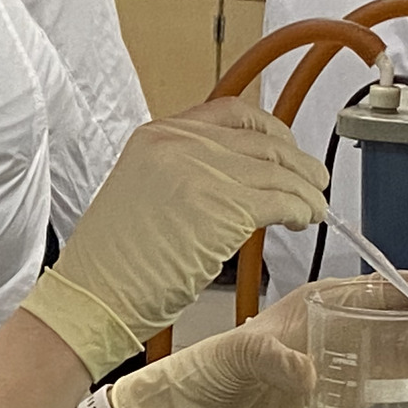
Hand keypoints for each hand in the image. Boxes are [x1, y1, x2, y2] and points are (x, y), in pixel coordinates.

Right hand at [19, 99, 328, 380]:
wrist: (93, 294)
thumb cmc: (112, 262)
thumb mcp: (142, 191)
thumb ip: (184, 171)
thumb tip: (237, 175)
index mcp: (157, 135)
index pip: (231, 113)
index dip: (270, 128)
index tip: (286, 145)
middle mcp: (181, 144)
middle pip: (263, 141)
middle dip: (297, 163)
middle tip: (314, 182)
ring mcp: (203, 173)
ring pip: (279, 171)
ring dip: (305, 192)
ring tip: (313, 209)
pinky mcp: (224, 208)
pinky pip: (282, 201)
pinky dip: (301, 211)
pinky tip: (302, 221)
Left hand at [108, 271, 407, 407]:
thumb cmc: (214, 366)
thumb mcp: (242, 353)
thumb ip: (274, 359)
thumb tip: (308, 374)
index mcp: (321, 303)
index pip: (385, 287)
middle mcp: (339, 328)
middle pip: (404, 323)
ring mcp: (343, 361)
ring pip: (402, 356)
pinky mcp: (340, 394)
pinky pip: (388, 389)